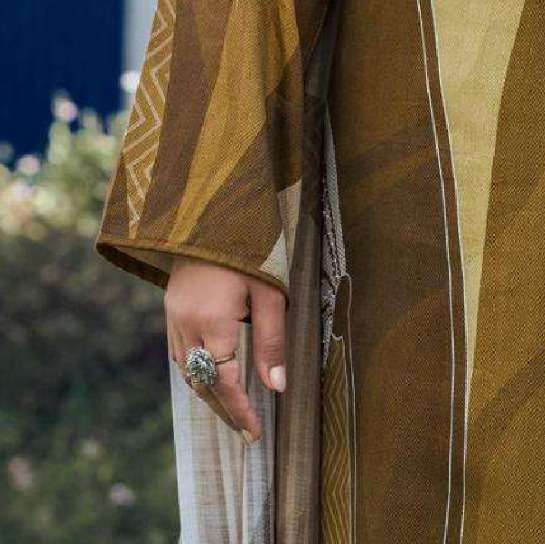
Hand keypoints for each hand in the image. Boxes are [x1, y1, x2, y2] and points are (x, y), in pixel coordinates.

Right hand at [165, 255, 288, 442]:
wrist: (213, 210)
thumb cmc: (250, 247)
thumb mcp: (270, 292)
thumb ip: (272, 341)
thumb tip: (275, 387)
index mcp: (212, 320)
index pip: (223, 382)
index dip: (239, 410)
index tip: (254, 433)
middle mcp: (185, 323)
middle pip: (201, 383)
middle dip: (223, 410)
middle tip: (246, 431)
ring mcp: (173, 315)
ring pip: (187, 371)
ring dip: (208, 393)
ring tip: (233, 410)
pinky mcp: (170, 306)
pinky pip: (180, 352)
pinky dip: (196, 371)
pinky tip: (213, 376)